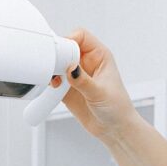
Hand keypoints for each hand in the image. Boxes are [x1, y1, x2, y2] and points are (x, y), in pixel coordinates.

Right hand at [51, 29, 138, 145]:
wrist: (114, 129)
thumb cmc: (117, 108)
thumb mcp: (100, 93)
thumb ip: (83, 81)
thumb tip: (70, 68)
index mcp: (99, 56)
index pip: (81, 37)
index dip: (69, 40)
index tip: (61, 53)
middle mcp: (87, 63)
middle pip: (66, 48)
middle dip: (57, 55)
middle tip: (54, 68)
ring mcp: (76, 76)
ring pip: (58, 63)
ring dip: (52, 69)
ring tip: (54, 80)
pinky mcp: (68, 88)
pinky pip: (54, 79)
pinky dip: (49, 82)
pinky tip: (53, 88)